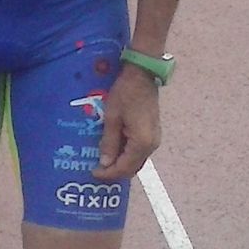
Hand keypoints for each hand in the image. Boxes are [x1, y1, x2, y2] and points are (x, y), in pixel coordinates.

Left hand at [92, 66, 160, 180]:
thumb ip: (109, 142)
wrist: (142, 75)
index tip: (94, 173)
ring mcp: (154, 139)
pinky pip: (139, 151)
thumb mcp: (112, 117)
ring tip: (103, 160)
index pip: (124, 167)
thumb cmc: (125, 93)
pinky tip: (114, 149)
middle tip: (98, 170)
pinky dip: (127, 154)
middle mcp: (151, 145)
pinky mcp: (152, 133)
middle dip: (115, 171)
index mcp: (142, 143)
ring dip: (121, 163)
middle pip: (133, 167)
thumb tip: (105, 163)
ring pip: (136, 160)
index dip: (109, 173)